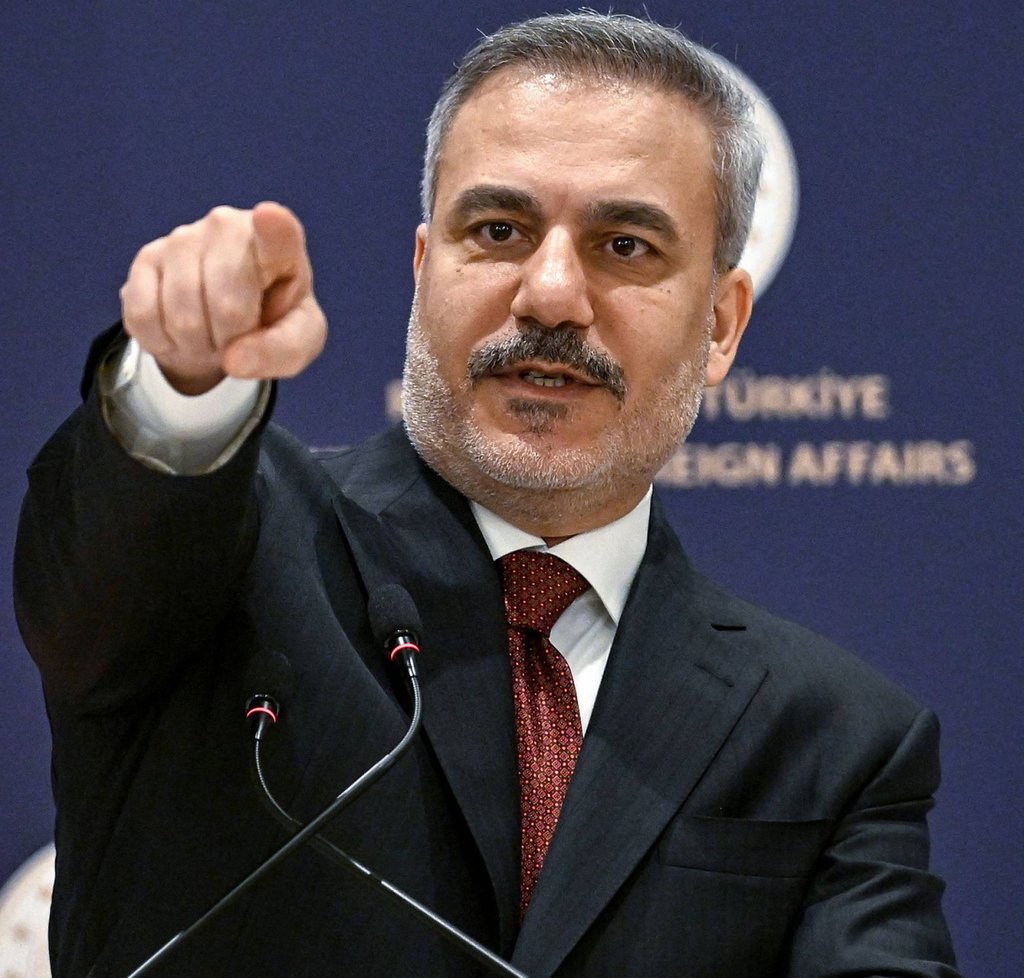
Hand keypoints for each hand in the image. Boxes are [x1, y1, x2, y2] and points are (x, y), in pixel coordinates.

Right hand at [119, 202, 326, 394]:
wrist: (228, 321)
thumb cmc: (271, 320)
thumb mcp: (298, 340)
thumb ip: (284, 350)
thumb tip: (234, 359)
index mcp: (280, 245)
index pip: (278, 232)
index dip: (272, 227)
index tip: (268, 216)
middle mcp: (228, 227)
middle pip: (227, 309)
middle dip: (232, 340)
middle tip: (238, 333)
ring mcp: (183, 238)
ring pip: (182, 318)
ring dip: (198, 345)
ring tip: (212, 332)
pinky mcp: (146, 258)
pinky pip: (144, 317)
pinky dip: (163, 341)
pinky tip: (179, 330)